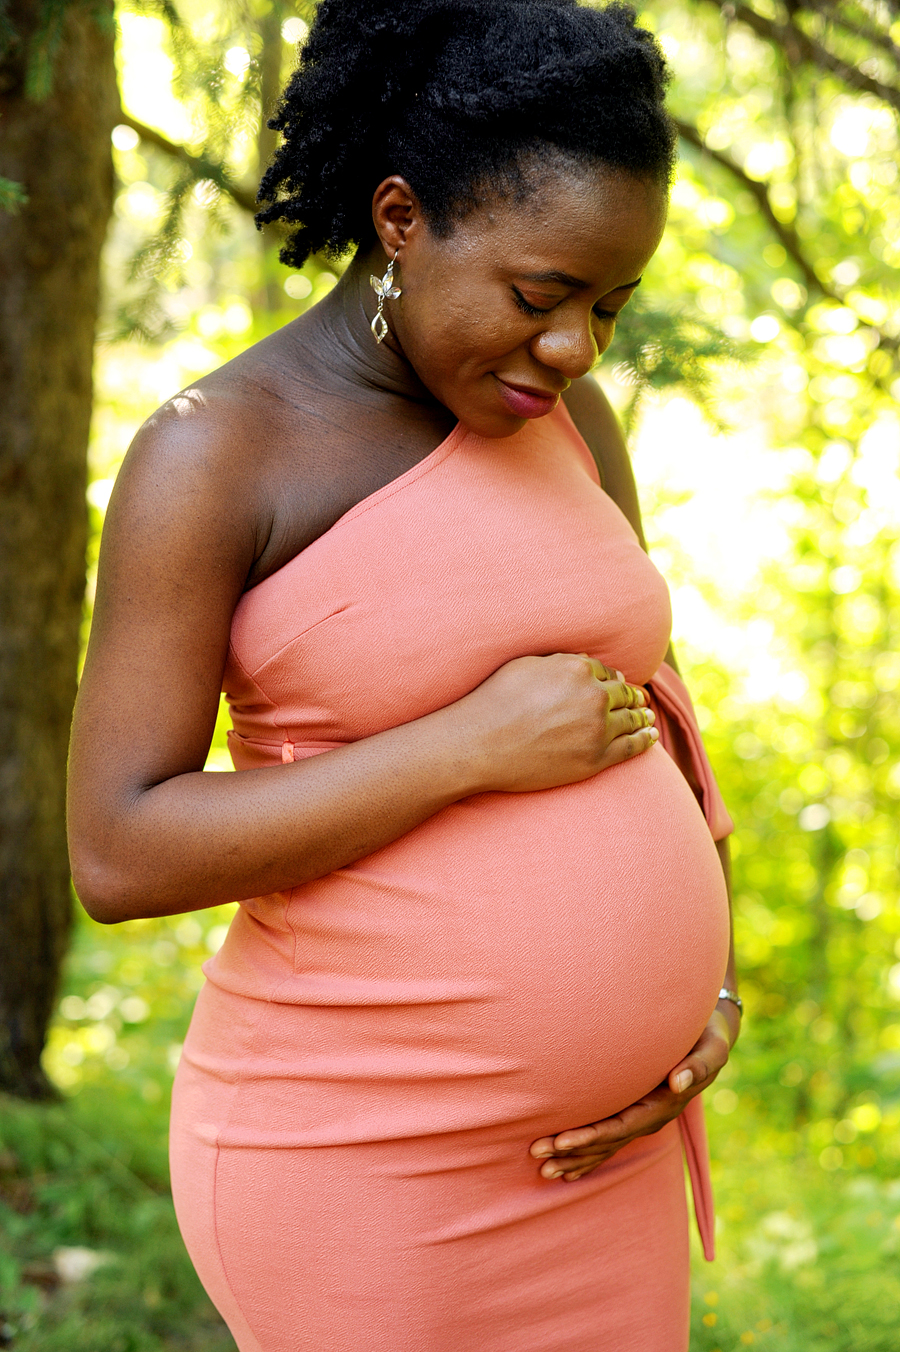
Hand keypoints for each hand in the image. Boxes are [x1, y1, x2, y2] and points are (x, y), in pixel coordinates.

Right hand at [456, 653, 657, 793]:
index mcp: (578, 669)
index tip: (616, 682)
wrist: (481, 745)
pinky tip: (652, 736)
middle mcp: (594, 697)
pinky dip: (645, 740)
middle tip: (640, 699)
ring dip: (642, 716)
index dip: (611, 677)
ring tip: (648, 717)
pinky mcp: (596, 759)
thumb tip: (582, 661)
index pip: (605, 671)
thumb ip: (558, 660)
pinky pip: (631, 747)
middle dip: (632, 695)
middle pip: (623, 693)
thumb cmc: (495, 702)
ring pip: (631, 719)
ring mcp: (597, 730)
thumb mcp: (525, 666)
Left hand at [529, 1003, 738, 1180]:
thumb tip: (678, 1082)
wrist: (710, 1040)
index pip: (621, 1127)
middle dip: (573, 1151)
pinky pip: (610, 1138)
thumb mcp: (711, 1049)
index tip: (562, 1141)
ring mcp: (644, 1119)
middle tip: (537, 1155)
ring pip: (606, 1145)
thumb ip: (698, 1065)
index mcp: (664, 1105)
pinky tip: (566, 1169)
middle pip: (607, 1141)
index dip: (591, 1136)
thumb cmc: (708, 1038)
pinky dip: (589, 1154)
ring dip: (575, 1158)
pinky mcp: (637, 1113)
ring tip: (543, 1170)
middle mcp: (652, 1118)